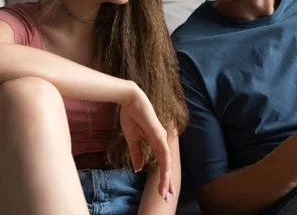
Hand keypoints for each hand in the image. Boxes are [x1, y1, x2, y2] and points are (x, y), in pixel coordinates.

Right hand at [120, 84, 173, 201]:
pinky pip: (163, 153)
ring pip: (166, 162)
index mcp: (156, 141)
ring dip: (166, 177)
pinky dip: (165, 165)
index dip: (162, 177)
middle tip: (167, 196)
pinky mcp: (158, 134)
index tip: (162, 190)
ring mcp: (161, 137)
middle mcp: (162, 140)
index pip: (161, 163)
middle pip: (166, 165)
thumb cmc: (131, 116)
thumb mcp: (132, 140)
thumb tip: (139, 169)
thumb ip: (137, 154)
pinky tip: (165, 176)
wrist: (129, 100)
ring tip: (165, 191)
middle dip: (167, 181)